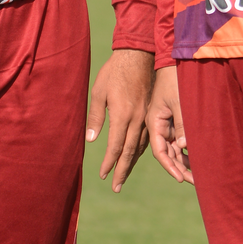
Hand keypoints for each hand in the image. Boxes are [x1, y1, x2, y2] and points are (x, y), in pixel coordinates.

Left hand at [85, 48, 153, 192]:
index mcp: (123, 115)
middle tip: (116, 188)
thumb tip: (90, 140)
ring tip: (124, 176)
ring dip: (132, 163)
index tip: (102, 175)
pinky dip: (140, 150)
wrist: (138, 55)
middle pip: (130, 152)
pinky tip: (136, 156)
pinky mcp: (152, 113)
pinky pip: (147, 138)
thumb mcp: (99, 92)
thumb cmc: (114, 72)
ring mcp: (147, 117)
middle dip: (122, 171)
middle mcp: (138, 120)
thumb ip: (95, 117)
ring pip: (141, 147)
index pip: (116, 147)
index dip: (109, 163)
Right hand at [146, 65, 192, 184]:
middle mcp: (159, 125)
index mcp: (154, 122)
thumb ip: (182, 124)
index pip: (160, 151)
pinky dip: (189, 149)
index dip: (171, 167)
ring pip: (176, 148)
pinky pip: (181, 139)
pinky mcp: (176, 119)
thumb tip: (184, 147)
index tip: (182, 179)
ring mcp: (168, 123)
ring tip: (200, 175)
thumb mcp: (179, 101)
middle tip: (197, 182)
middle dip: (181, 169)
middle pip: (169, 153)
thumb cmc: (175, 78)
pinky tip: (199, 159)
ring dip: (186, 161)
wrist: (175, 60)